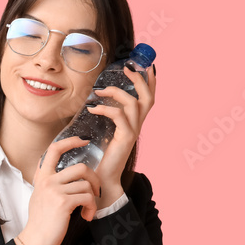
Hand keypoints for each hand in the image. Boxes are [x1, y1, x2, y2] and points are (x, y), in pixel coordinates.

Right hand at [16, 135, 101, 244]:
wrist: (35, 240)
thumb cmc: (41, 222)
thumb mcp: (40, 196)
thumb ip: (51, 183)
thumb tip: (69, 177)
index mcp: (41, 177)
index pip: (54, 149)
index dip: (71, 141)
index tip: (83, 140)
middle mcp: (47, 181)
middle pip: (81, 167)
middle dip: (94, 180)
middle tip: (95, 192)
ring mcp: (54, 191)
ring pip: (87, 184)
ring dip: (93, 199)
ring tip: (87, 210)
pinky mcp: (63, 203)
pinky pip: (88, 197)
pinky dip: (91, 208)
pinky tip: (86, 216)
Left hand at [87, 63, 156, 192]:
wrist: (105, 177)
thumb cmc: (104, 156)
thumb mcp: (109, 133)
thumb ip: (111, 118)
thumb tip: (99, 102)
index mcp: (136, 123)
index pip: (149, 98)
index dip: (151, 82)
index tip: (147, 66)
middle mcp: (138, 126)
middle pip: (147, 98)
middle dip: (139, 80)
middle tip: (128, 68)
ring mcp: (134, 132)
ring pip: (133, 104)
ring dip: (116, 93)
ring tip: (99, 91)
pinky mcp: (125, 138)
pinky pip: (119, 116)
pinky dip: (106, 109)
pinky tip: (93, 108)